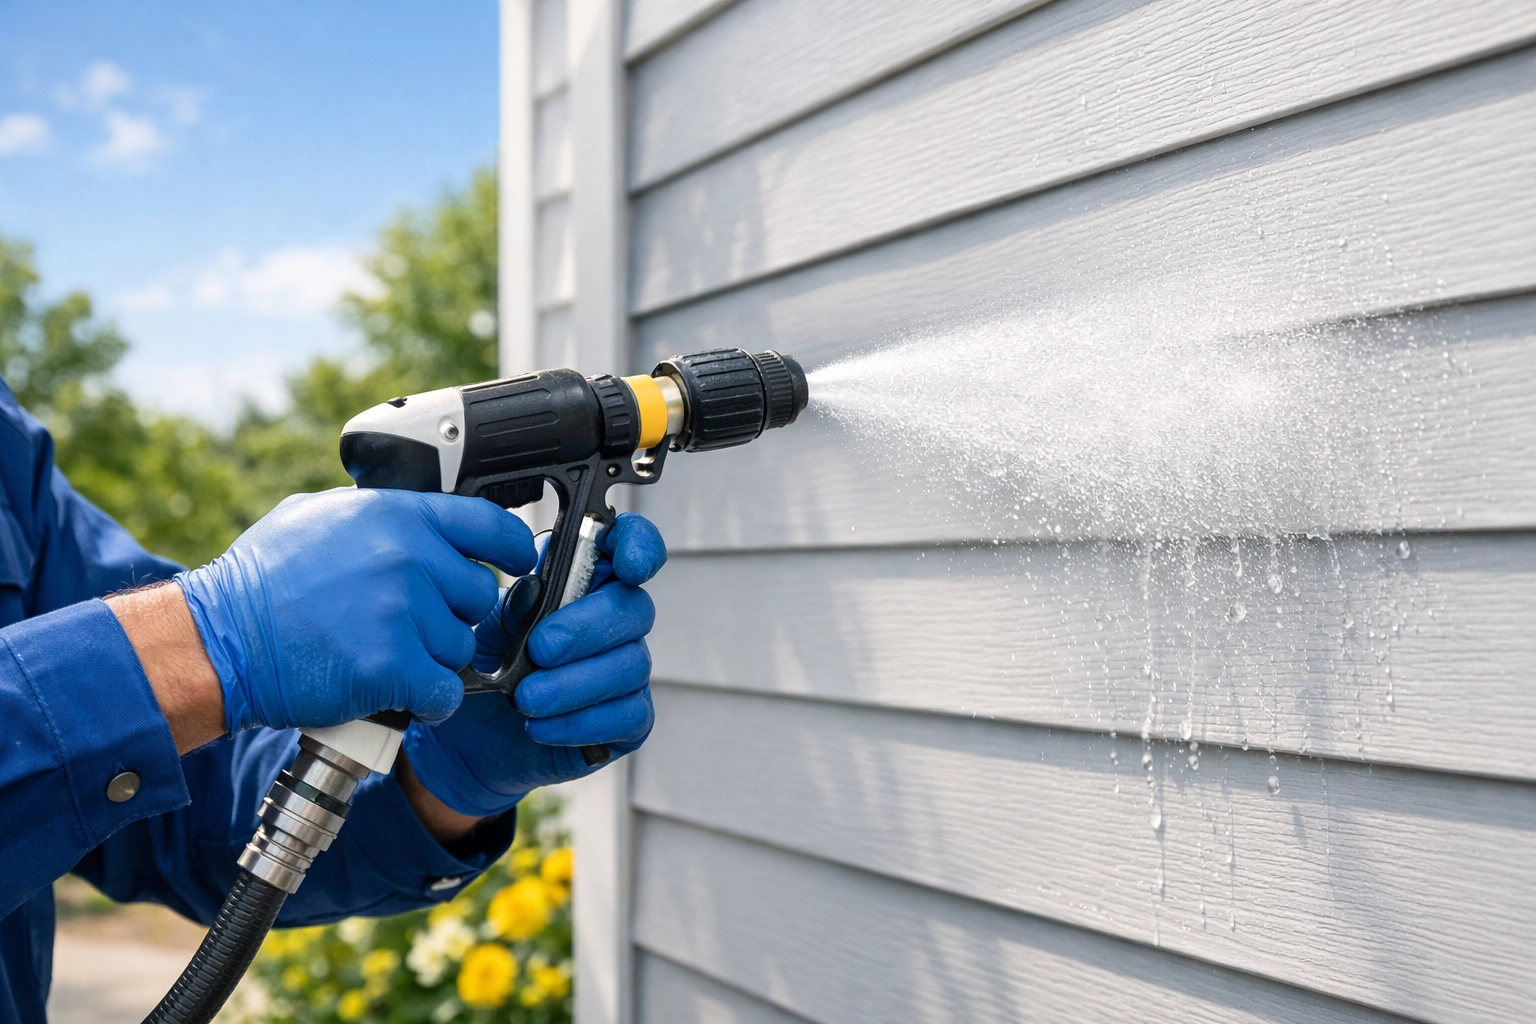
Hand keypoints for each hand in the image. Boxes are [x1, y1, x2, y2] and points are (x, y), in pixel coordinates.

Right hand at [177, 488, 535, 733]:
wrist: (218, 640)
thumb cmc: (260, 580)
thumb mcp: (318, 516)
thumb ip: (379, 515)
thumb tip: (417, 515)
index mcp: (399, 516)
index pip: (491, 524)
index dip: (513, 549)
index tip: (519, 564)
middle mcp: (410, 558)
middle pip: (480, 597)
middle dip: (453, 617)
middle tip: (408, 627)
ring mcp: (404, 612)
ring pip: (463, 648)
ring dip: (434, 660)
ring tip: (385, 655)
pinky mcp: (395, 666)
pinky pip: (447, 692)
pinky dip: (430, 702)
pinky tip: (399, 693)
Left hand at [401, 512, 665, 816]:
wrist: (465, 736)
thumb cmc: (484, 667)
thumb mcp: (485, 627)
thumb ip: (514, 605)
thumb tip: (536, 593)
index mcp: (584, 580)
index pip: (630, 546)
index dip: (638, 546)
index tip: (626, 564)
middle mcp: (615, 621)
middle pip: (634, 607)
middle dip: (587, 628)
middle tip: (539, 649)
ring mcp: (627, 670)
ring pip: (632, 665)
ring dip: (574, 683)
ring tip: (524, 700)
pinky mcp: (629, 720)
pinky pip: (628, 715)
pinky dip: (580, 722)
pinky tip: (539, 726)